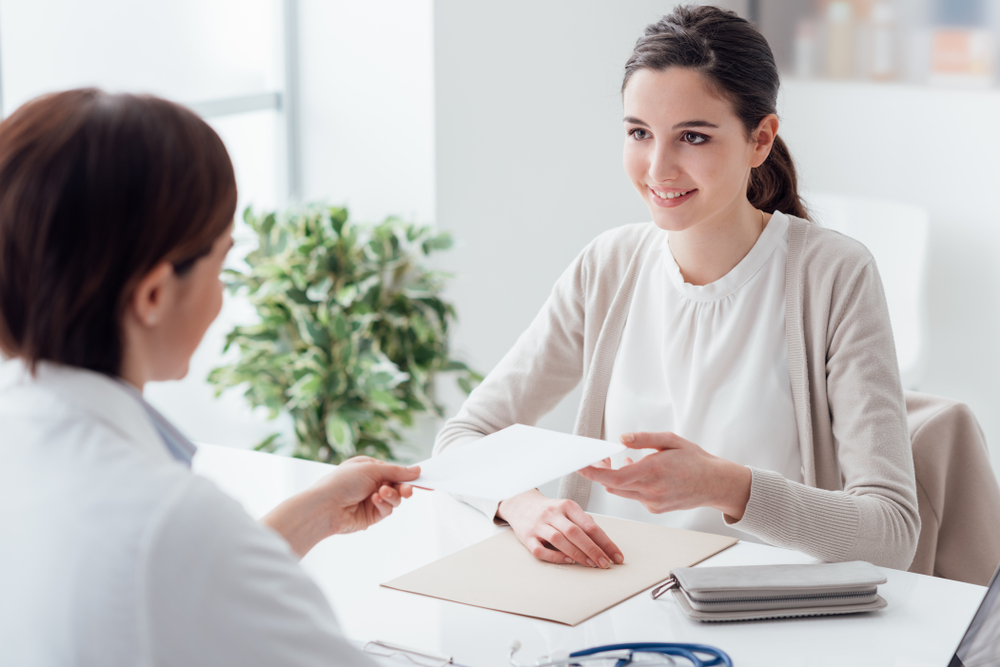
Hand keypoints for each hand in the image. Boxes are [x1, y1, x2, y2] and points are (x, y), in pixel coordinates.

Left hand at [262, 456, 419, 557]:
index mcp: (369, 468)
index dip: (407, 475)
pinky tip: (375, 500)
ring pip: (395, 499)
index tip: (423, 478)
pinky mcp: (371, 516)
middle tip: (407, 491)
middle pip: (397, 486)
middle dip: (403, 488)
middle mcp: (371, 483)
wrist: (325, 506)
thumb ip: (396, 471)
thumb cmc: (342, 482)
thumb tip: (416, 470)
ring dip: (392, 496)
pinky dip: (384, 505)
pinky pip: (387, 510)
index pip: (394, 470)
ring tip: (381, 493)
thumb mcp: (372, 469)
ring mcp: (371, 500)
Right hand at [496, 489, 623, 567]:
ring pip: (559, 540)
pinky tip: (568, 561)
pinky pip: (541, 550)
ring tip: (590, 564)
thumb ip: (583, 523)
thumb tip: (603, 543)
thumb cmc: (549, 511)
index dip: (605, 542)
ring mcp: (538, 525)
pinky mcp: (527, 537)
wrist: (520, 504)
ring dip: (577, 554)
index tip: (616, 556)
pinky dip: (555, 557)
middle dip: (593, 550)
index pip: (590, 525)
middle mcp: (552, 513)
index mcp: (567, 506)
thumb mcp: (568, 510)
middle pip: (575, 532)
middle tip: (605, 563)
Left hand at [578, 432, 750, 519]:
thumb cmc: (695, 459)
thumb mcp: (671, 440)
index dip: (593, 473)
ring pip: (622, 492)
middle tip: (601, 457)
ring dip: (616, 478)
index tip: (579, 466)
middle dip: (601, 472)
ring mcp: (652, 503)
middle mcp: (650, 491)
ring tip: (623, 461)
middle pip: (612, 486)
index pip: (613, 477)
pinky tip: (641, 472)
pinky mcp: (655, 509)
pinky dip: (631, 485)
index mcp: (652, 472)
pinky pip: (634, 496)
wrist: (716, 484)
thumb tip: (620, 439)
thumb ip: (644, 439)